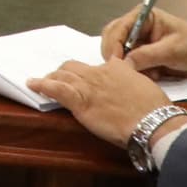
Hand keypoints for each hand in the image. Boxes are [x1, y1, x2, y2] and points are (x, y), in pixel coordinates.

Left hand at [32, 58, 177, 149]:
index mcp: (117, 68)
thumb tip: (130, 79)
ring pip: (63, 75)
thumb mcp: (146, 86)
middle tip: (59, 78)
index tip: (86, 77)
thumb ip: (133, 80)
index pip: (97, 65)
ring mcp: (88, 86)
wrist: (152, 121)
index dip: (88, 72)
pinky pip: (56, 89)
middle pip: (74, 67)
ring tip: (41, 81)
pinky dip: (42, 85)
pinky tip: (33, 84)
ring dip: (50, 77)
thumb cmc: (154, 109)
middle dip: (64, 71)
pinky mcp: (80, 101)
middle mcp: (100, 73)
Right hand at [97, 7, 186, 80]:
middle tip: (125, 72)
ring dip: (127, 66)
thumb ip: (147, 55)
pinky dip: (135, 71)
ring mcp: (136, 40)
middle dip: (117, 57)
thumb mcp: (172, 50)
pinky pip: (128, 63)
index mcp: (142, 17)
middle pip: (111, 39)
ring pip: (117, 53)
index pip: (118, 28)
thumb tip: (125, 63)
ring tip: (147, 73)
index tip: (116, 63)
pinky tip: (151, 74)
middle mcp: (135, 26)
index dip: (114, 46)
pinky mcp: (139, 53)